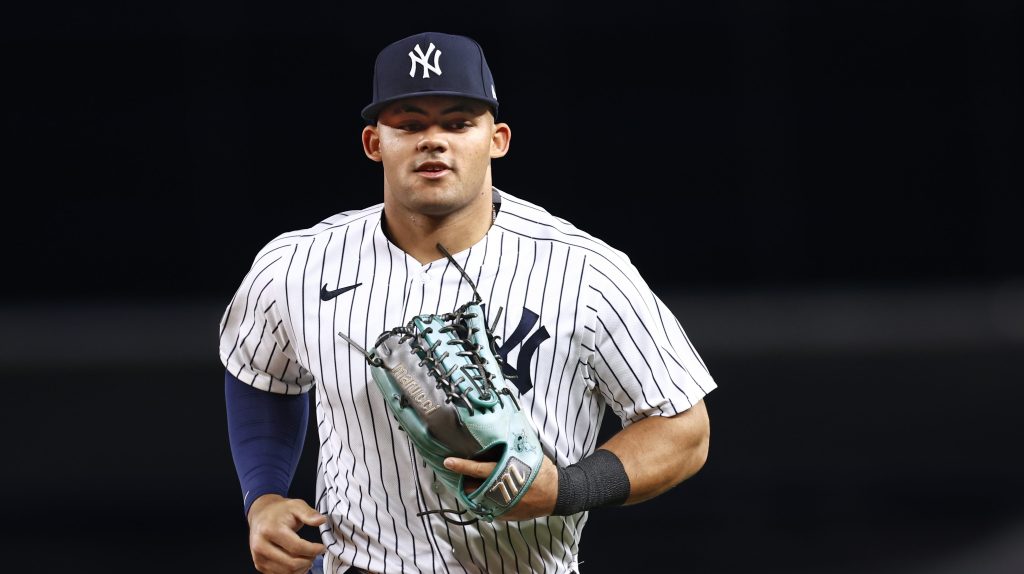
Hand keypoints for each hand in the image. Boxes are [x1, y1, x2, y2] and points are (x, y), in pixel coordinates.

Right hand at [247, 494, 326, 573]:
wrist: (260, 514)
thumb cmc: (280, 510)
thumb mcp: (296, 505)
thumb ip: (309, 514)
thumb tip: (322, 520)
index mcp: (271, 529)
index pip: (296, 547)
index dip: (312, 550)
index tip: (322, 548)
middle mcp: (261, 545)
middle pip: (291, 563)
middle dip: (308, 561)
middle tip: (315, 554)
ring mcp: (258, 556)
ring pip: (286, 572)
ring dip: (301, 568)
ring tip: (308, 558)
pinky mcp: (259, 564)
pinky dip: (292, 572)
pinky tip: (298, 562)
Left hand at [443, 455, 558, 520]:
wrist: (557, 494)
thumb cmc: (543, 472)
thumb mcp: (527, 456)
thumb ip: (511, 450)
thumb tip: (499, 436)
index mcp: (505, 474)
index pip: (477, 470)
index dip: (461, 465)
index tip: (448, 461)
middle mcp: (500, 492)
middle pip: (471, 488)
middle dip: (464, 481)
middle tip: (462, 473)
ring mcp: (501, 506)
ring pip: (477, 500)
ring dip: (474, 491)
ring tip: (474, 482)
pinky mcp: (504, 515)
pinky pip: (487, 507)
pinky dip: (485, 500)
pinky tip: (489, 492)